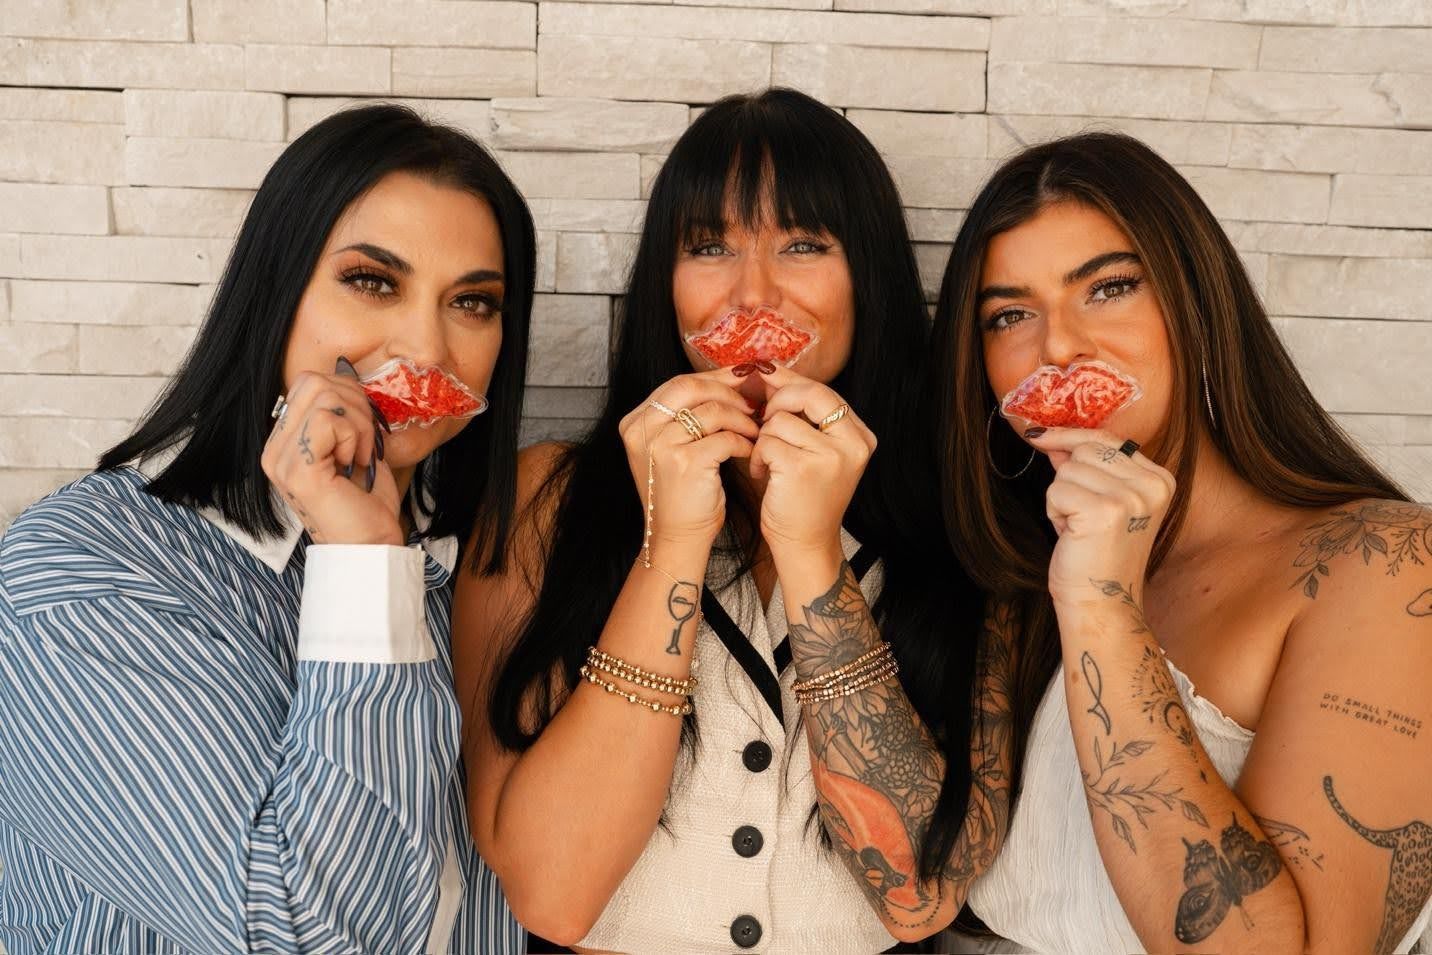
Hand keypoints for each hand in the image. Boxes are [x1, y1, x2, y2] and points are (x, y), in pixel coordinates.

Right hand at [261, 369, 401, 545]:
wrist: (372, 545)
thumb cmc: (367, 501)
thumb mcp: (356, 445)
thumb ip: (344, 412)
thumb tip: (346, 370)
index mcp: (284, 441)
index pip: (308, 382)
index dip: (347, 395)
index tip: (365, 431)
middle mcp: (274, 449)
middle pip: (314, 381)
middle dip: (356, 405)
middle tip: (367, 444)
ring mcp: (281, 460)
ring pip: (324, 396)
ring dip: (359, 424)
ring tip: (362, 457)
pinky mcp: (297, 470)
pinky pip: (328, 420)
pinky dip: (356, 438)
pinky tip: (355, 466)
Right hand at [618, 368, 758, 549]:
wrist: (676, 536)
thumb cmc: (680, 493)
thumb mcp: (669, 448)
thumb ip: (685, 416)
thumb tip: (727, 381)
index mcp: (636, 422)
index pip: (678, 384)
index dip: (712, 378)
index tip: (739, 377)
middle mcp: (643, 430)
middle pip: (691, 387)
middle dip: (727, 389)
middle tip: (752, 399)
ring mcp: (661, 446)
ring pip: (713, 411)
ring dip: (741, 418)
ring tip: (755, 429)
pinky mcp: (686, 462)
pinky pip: (725, 437)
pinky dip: (744, 441)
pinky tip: (750, 450)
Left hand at [749, 366, 875, 561]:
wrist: (805, 543)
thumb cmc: (804, 496)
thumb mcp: (815, 451)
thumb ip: (803, 415)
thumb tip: (770, 372)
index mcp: (860, 436)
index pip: (824, 391)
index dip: (791, 381)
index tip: (766, 374)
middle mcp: (853, 443)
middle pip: (809, 393)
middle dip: (778, 400)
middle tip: (763, 417)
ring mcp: (831, 456)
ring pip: (781, 419)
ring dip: (764, 439)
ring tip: (768, 462)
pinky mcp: (803, 468)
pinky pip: (767, 441)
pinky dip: (757, 456)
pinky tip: (762, 474)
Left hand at [1025, 428, 1174, 606]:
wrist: (1100, 602)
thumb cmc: (1096, 555)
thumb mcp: (1098, 502)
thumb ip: (1083, 467)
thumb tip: (1053, 440)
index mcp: (1160, 480)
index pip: (1107, 439)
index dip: (1070, 437)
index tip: (1039, 436)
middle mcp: (1152, 485)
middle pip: (1086, 449)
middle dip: (1068, 480)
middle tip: (1079, 516)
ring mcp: (1131, 498)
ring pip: (1067, 469)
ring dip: (1061, 499)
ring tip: (1079, 528)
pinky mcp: (1104, 511)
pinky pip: (1056, 491)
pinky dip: (1054, 513)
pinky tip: (1072, 535)